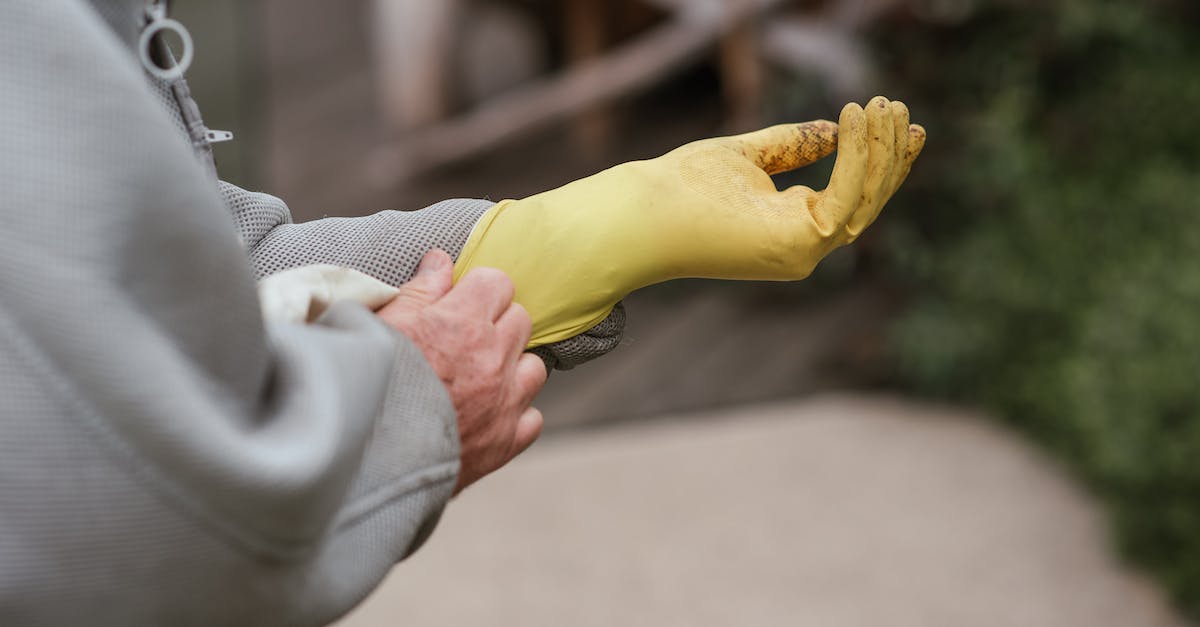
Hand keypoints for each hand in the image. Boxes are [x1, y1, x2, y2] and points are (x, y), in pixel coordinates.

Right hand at [378, 250, 546, 493]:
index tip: (461, 303)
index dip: (478, 290)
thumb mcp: (382, 326)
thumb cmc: (366, 386)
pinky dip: (515, 415)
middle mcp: (492, 359)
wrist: (367, 459)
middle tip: (465, 340)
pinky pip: (532, 418)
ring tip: (480, 377)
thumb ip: (420, 291)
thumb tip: (441, 260)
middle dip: (496, 323)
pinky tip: (488, 416)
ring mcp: (503, 402)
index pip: (498, 282)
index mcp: (462, 323)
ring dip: (513, 367)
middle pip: (520, 320)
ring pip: (535, 367)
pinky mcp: (505, 442)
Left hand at [452, 96, 925, 346]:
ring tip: (884, 106)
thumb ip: (793, 145)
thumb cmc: (680, 188)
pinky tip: (855, 119)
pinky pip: (844, 196)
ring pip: (863, 201)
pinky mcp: (797, 243)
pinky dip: (857, 157)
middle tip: (900, 109)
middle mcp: (803, 250)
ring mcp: (802, 253)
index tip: (896, 121)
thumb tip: (836, 129)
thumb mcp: (748, 156)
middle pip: (866, 202)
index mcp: (790, 231)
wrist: (639, 213)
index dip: (878, 162)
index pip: (851, 198)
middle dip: (889, 156)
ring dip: (880, 153)